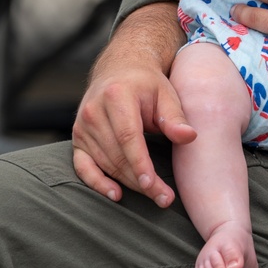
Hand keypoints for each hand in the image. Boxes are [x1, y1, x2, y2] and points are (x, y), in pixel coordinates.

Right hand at [71, 6, 195, 204]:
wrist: (120, 69)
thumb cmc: (148, 84)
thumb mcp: (166, 94)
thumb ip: (175, 117)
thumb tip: (189, 137)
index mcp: (117, 96)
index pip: (128, 137)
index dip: (140, 164)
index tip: (153, 185)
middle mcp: (94, 111)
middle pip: (117, 155)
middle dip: (141, 180)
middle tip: (165, 199)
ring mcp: (82, 125)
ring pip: (105, 163)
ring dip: (129, 183)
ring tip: (154, 195)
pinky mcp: (77, 137)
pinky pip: (83, 166)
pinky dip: (96, 182)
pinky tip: (115, 194)